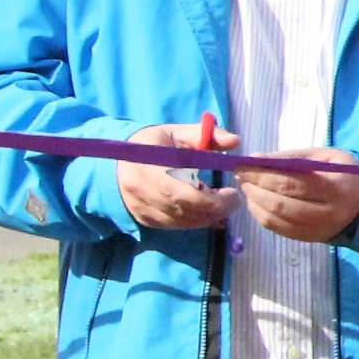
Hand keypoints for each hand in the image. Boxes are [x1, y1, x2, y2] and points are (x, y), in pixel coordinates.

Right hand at [115, 116, 236, 232]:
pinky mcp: (142, 217)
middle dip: (211, 209)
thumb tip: (235, 141)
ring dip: (205, 217)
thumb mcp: (180, 132)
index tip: (231, 193)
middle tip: (233, 201)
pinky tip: (209, 214)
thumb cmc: (157, 144)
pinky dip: (194, 223)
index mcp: (145, 160)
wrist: (123, 160)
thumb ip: (208, 135)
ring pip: (177, 220)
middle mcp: (137, 186)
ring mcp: (137, 204)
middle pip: (179, 207)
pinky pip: (172, 226)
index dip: (205, 197)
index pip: (176, 188)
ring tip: (222, 205)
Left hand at [235, 147, 358, 243]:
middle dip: (255, 187)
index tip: (243, 164)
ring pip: (276, 218)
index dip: (263, 174)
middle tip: (240, 175)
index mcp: (335, 188)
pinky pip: (277, 229)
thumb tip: (255, 159)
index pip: (292, 182)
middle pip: (281, 202)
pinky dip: (260, 214)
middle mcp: (328, 213)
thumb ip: (290, 158)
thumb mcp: (323, 157)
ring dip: (254, 201)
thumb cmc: (341, 173)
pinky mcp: (309, 239)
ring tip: (247, 186)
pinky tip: (256, 201)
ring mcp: (318, 230)